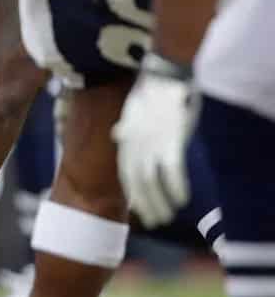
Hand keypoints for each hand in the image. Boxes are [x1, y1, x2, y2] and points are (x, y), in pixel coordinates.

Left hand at [112, 53, 198, 226]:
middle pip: (137, 183)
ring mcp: (151, 144)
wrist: (162, 75)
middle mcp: (134, 146)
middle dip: (146, 205)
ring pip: (152, 181)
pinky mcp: (170, 140)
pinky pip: (171, 171)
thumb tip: (116, 135)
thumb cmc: (151, 92)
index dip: (133, 194)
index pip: (126, 175)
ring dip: (160, 202)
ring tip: (168, 216)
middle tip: (155, 221)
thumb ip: (124, 128)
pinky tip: (181, 200)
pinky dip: (175, 187)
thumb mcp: (130, 111)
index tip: (139, 210)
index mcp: (125, 141)